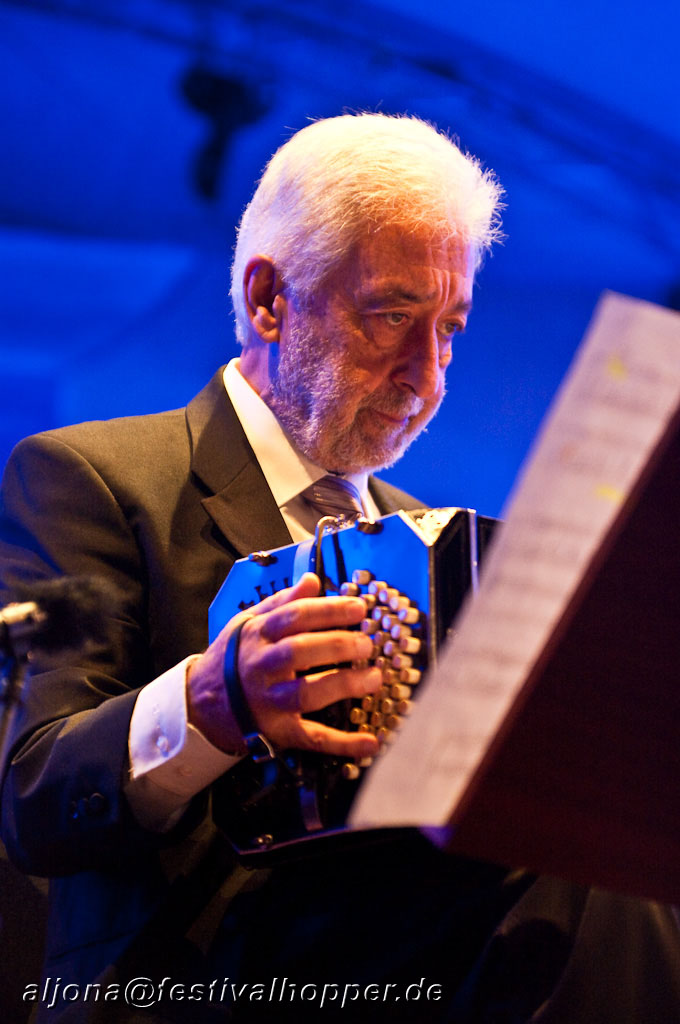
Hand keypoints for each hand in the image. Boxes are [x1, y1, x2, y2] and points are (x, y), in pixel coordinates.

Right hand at [187, 573, 380, 758]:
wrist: (201, 702)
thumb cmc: (233, 657)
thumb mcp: (249, 623)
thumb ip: (282, 602)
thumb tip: (312, 580)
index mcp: (257, 635)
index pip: (295, 616)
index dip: (329, 610)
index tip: (359, 607)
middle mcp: (261, 667)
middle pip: (300, 652)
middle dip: (337, 644)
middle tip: (367, 642)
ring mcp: (268, 702)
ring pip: (307, 693)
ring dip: (344, 685)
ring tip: (374, 677)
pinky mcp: (278, 731)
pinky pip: (311, 738)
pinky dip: (342, 743)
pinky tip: (370, 742)